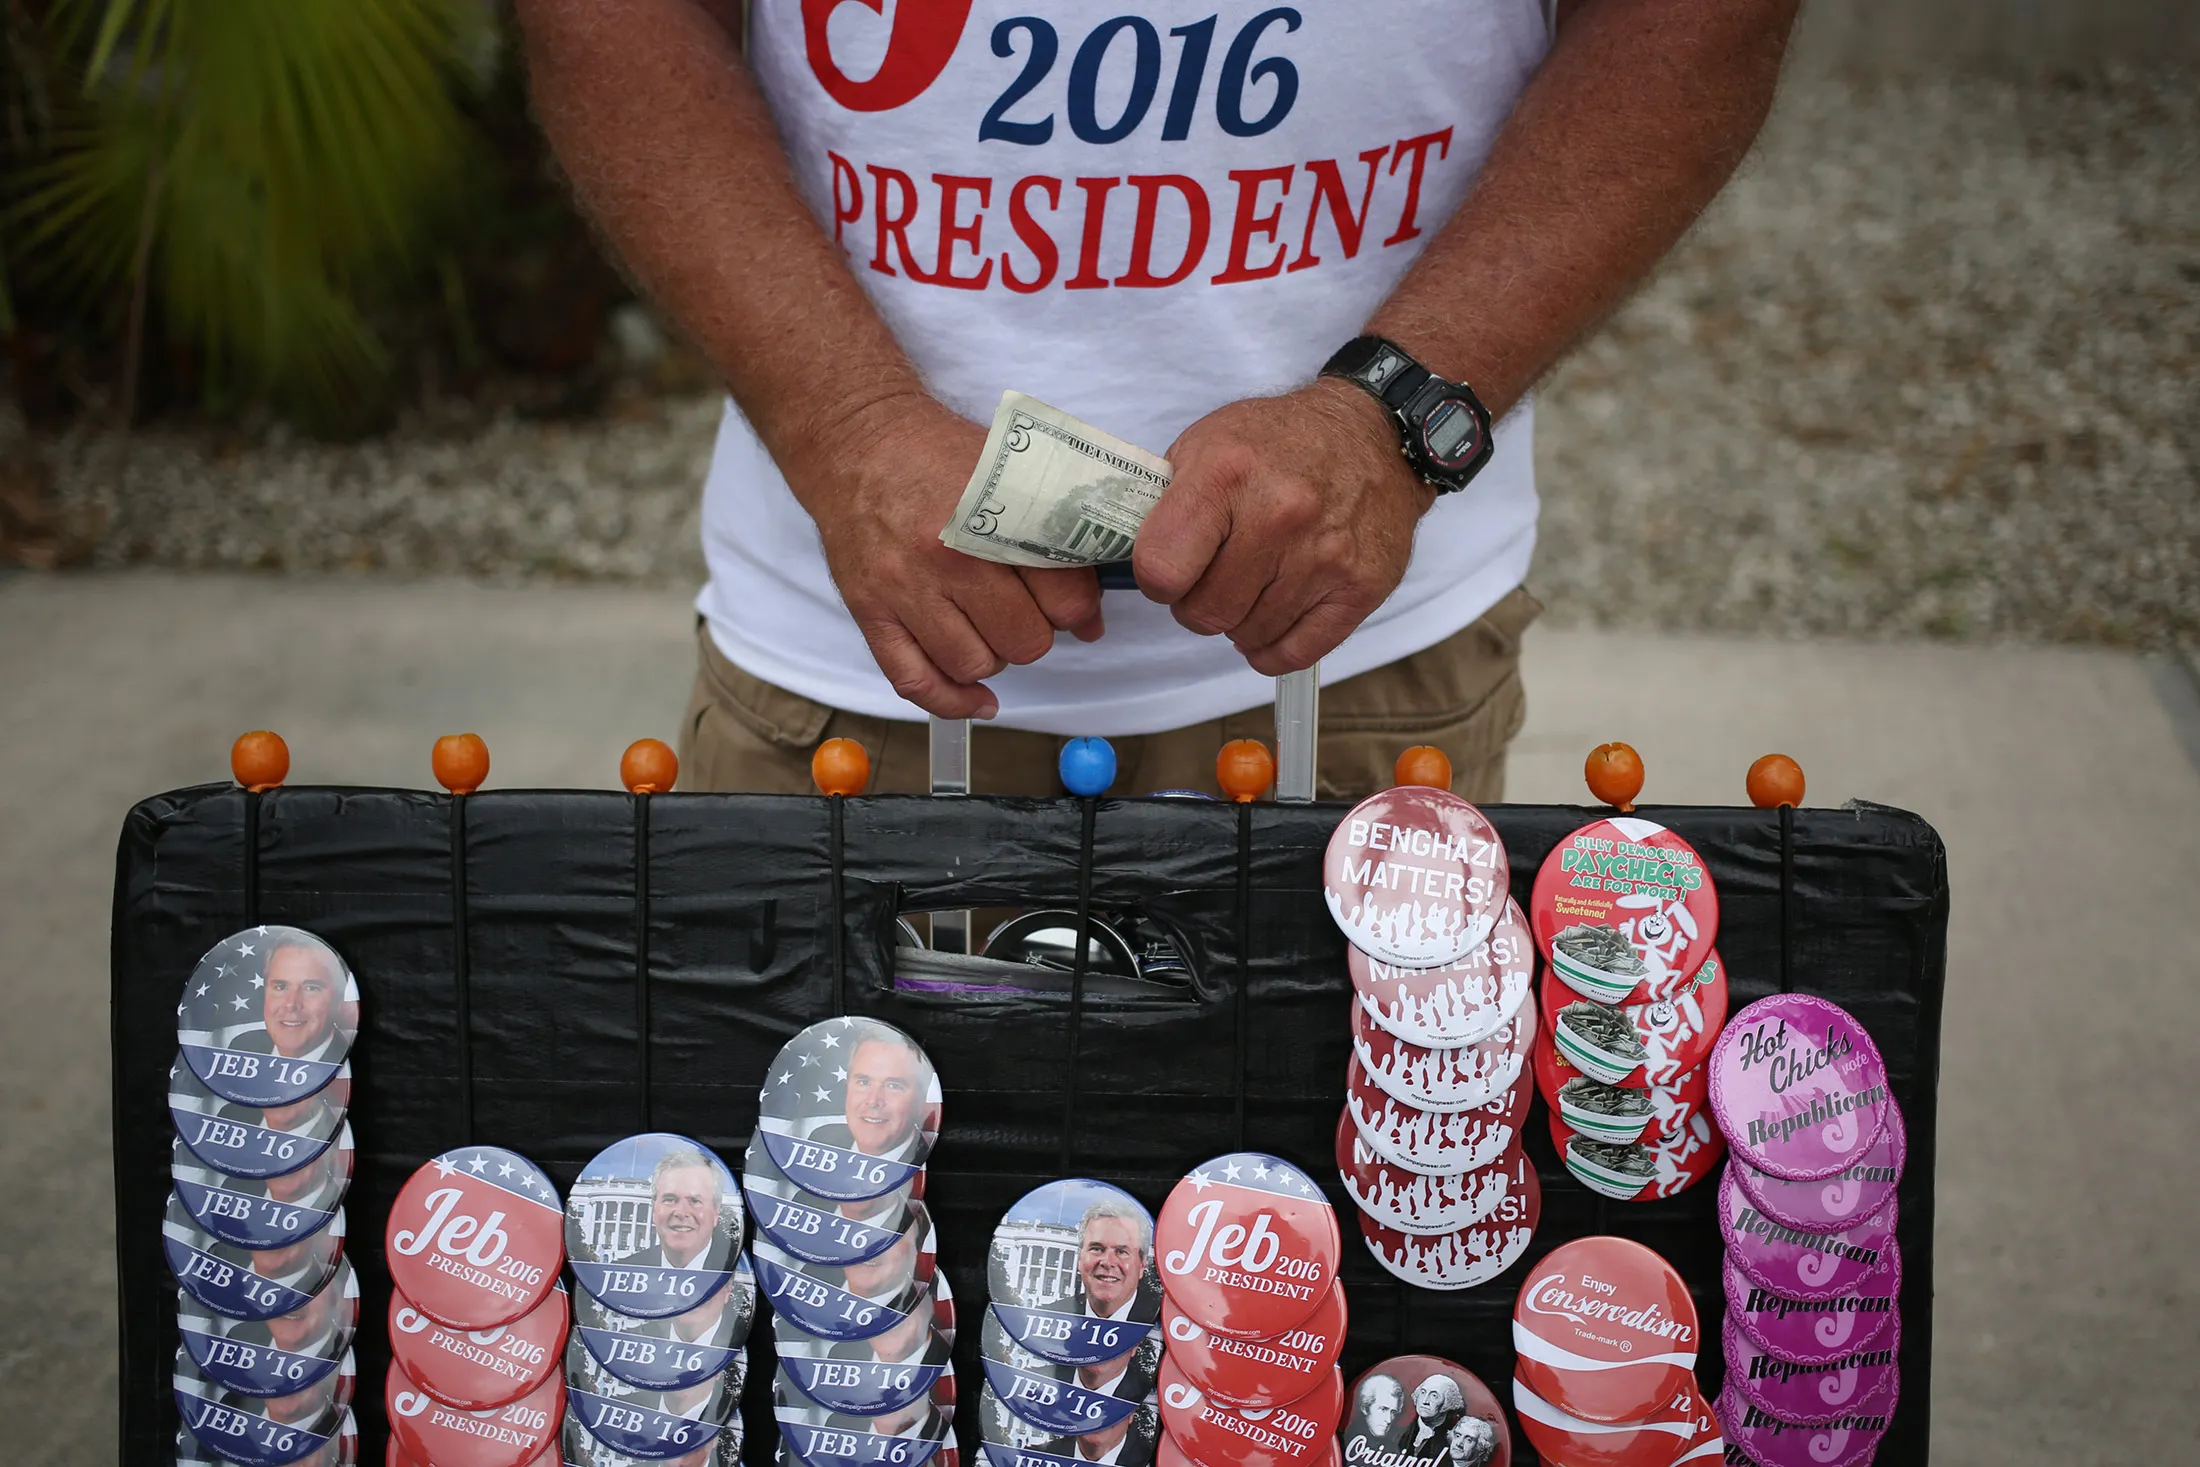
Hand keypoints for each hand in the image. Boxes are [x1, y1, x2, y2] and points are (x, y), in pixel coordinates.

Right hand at [791, 394, 1102, 719]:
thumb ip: (1059, 534)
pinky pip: (914, 681)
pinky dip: (953, 700)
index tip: (1073, 604)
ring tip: (990, 626)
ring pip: (974, 664)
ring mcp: (903, 587)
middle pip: (1024, 640)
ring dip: (994, 655)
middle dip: (1036, 630)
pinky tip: (979, 698)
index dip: (1079, 608)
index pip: (1065, 598)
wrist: (857, 442)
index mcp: (995, 516)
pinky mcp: (869, 610)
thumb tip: (1090, 620)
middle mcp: (947, 556)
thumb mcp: (1011, 472)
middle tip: (1025, 607)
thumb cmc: (940, 457)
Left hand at [1133, 380, 1433, 675]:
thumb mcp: (1206, 443)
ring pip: (1247, 636)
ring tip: (1251, 583)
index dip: (1156, 578)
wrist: (1373, 433)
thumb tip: (1130, 558)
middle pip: (1205, 613)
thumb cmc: (1280, 441)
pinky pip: (1294, 654)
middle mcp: (1280, 516)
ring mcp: (1326, 556)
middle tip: (1213, 576)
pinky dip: (1273, 647)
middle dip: (1197, 603)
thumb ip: (1165, 501)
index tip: (1170, 567)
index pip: (1161, 570)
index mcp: (1228, 475)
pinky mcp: (1361, 587)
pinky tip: (1272, 616)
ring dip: (1238, 620)